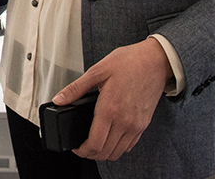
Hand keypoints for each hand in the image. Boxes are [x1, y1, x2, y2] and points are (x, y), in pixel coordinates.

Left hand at [52, 38, 170, 160]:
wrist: (155, 61)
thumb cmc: (129, 62)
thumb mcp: (97, 70)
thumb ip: (76, 88)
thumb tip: (59, 99)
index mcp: (110, 109)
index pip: (94, 144)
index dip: (82, 151)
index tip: (76, 147)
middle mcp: (124, 121)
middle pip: (105, 153)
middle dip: (90, 154)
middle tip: (82, 146)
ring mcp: (136, 125)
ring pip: (118, 152)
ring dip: (104, 153)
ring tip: (95, 143)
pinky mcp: (143, 124)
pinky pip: (129, 145)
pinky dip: (118, 147)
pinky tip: (111, 137)